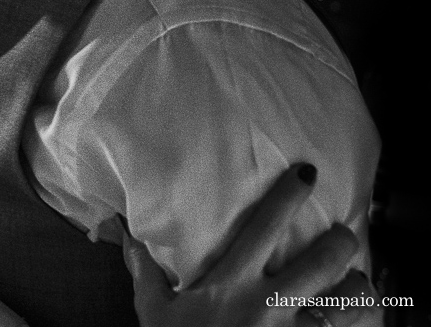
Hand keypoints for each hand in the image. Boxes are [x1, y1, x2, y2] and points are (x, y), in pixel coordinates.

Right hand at [126, 163, 380, 326]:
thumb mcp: (154, 312)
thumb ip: (145, 271)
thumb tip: (125, 234)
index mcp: (232, 282)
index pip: (265, 227)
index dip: (287, 196)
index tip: (305, 174)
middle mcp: (269, 303)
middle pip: (322, 260)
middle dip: (341, 241)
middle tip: (345, 233)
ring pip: (348, 302)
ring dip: (360, 288)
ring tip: (360, 281)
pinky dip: (361, 325)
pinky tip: (359, 320)